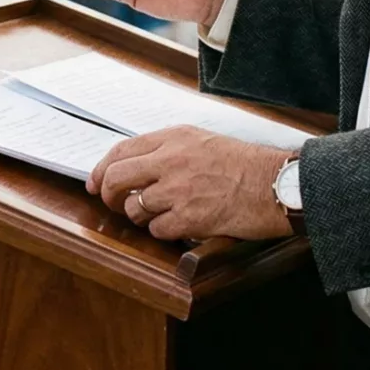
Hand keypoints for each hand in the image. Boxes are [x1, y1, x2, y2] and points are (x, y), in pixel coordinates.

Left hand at [87, 126, 293, 242]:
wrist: (275, 184)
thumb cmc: (244, 165)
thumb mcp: (203, 141)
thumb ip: (168, 149)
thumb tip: (133, 167)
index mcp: (173, 138)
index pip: (120, 151)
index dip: (100, 169)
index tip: (94, 182)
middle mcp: (170, 160)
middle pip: (115, 178)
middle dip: (107, 195)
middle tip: (113, 204)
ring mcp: (177, 189)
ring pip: (134, 208)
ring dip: (142, 216)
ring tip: (164, 213)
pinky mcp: (188, 217)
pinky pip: (156, 230)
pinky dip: (163, 232)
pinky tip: (181, 225)